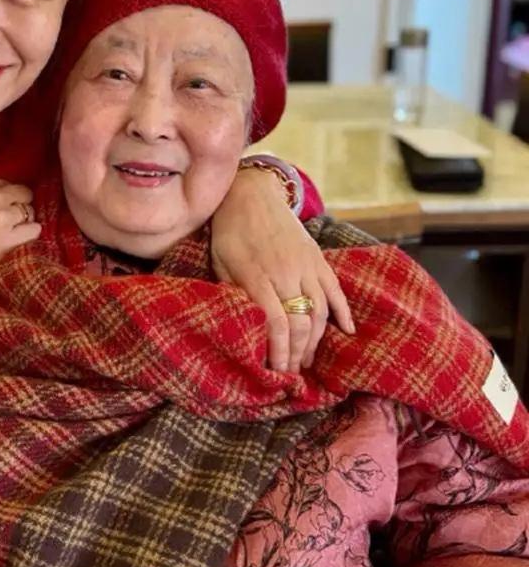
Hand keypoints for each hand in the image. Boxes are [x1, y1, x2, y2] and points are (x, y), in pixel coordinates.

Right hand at [0, 177, 40, 302]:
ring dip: (23, 222)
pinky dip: (30, 235)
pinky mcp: (7, 240)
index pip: (7, 184)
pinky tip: (20, 241)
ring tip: (13, 233)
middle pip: (23, 195)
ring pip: (30, 213)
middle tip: (10, 220)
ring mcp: (2, 218)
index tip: (1, 208)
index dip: (6, 197)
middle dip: (19, 206)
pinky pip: (34, 231)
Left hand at [211, 169, 354, 372]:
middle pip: (300, 322)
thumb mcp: (220, 263)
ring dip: (315, 340)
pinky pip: (336, 289)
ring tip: (306, 359)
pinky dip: (343, 312)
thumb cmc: (229, 232)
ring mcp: (306, 265)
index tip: (276, 371)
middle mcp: (286, 272)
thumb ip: (233, 292)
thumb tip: (244, 327)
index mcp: (257, 275)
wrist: (252, 194)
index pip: (276, 323)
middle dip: (296, 353)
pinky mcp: (318, 258)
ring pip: (320, 311)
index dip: (279, 351)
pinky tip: (346, 332)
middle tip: (290, 373)